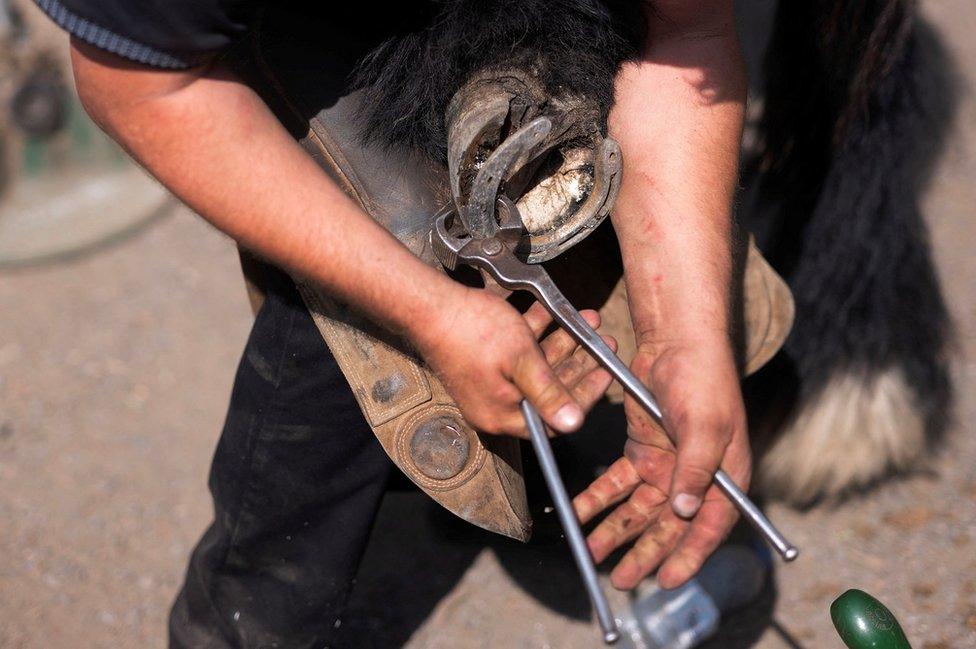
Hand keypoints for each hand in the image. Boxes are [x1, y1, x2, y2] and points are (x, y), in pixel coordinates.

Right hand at [410, 290, 615, 437]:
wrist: (429, 307)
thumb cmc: (472, 332)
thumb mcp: (521, 361)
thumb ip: (549, 392)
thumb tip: (573, 424)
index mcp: (504, 415)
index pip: (556, 418)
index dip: (585, 394)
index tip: (605, 371)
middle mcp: (497, 405)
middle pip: (549, 389)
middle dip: (579, 361)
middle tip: (602, 341)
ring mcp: (490, 383)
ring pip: (536, 365)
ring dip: (563, 341)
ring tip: (586, 319)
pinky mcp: (484, 363)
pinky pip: (518, 352)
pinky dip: (537, 333)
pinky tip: (552, 312)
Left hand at [573, 337, 750, 589]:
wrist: (677, 342)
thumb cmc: (702, 380)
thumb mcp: (704, 426)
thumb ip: (695, 469)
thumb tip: (685, 511)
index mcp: (725, 476)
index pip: (709, 527)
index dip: (690, 556)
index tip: (667, 581)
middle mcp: (696, 477)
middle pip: (669, 525)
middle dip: (645, 553)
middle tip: (622, 579)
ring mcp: (667, 465)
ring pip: (639, 509)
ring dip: (616, 531)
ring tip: (592, 554)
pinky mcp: (642, 450)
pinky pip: (617, 483)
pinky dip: (598, 498)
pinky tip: (578, 512)